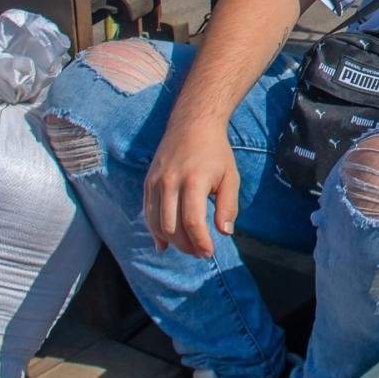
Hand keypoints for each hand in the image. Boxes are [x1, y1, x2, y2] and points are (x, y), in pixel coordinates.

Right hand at [143, 117, 240, 257]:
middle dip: (186, 245)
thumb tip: (225, 233)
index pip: (192, 222)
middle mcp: (170, 183)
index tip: (209, 252)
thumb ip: (229, 206)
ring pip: (156, 223)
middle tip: (200, 252)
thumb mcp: (231, 176)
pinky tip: (165, 243)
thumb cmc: (216, 152)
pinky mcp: (147, 183)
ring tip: (187, 246)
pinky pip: (148, 213)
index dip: (200, 242)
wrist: (192, 124)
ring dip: (171, 241)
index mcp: (193, 181)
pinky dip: (155, 231)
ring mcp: (155, 183)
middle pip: (172, 227)